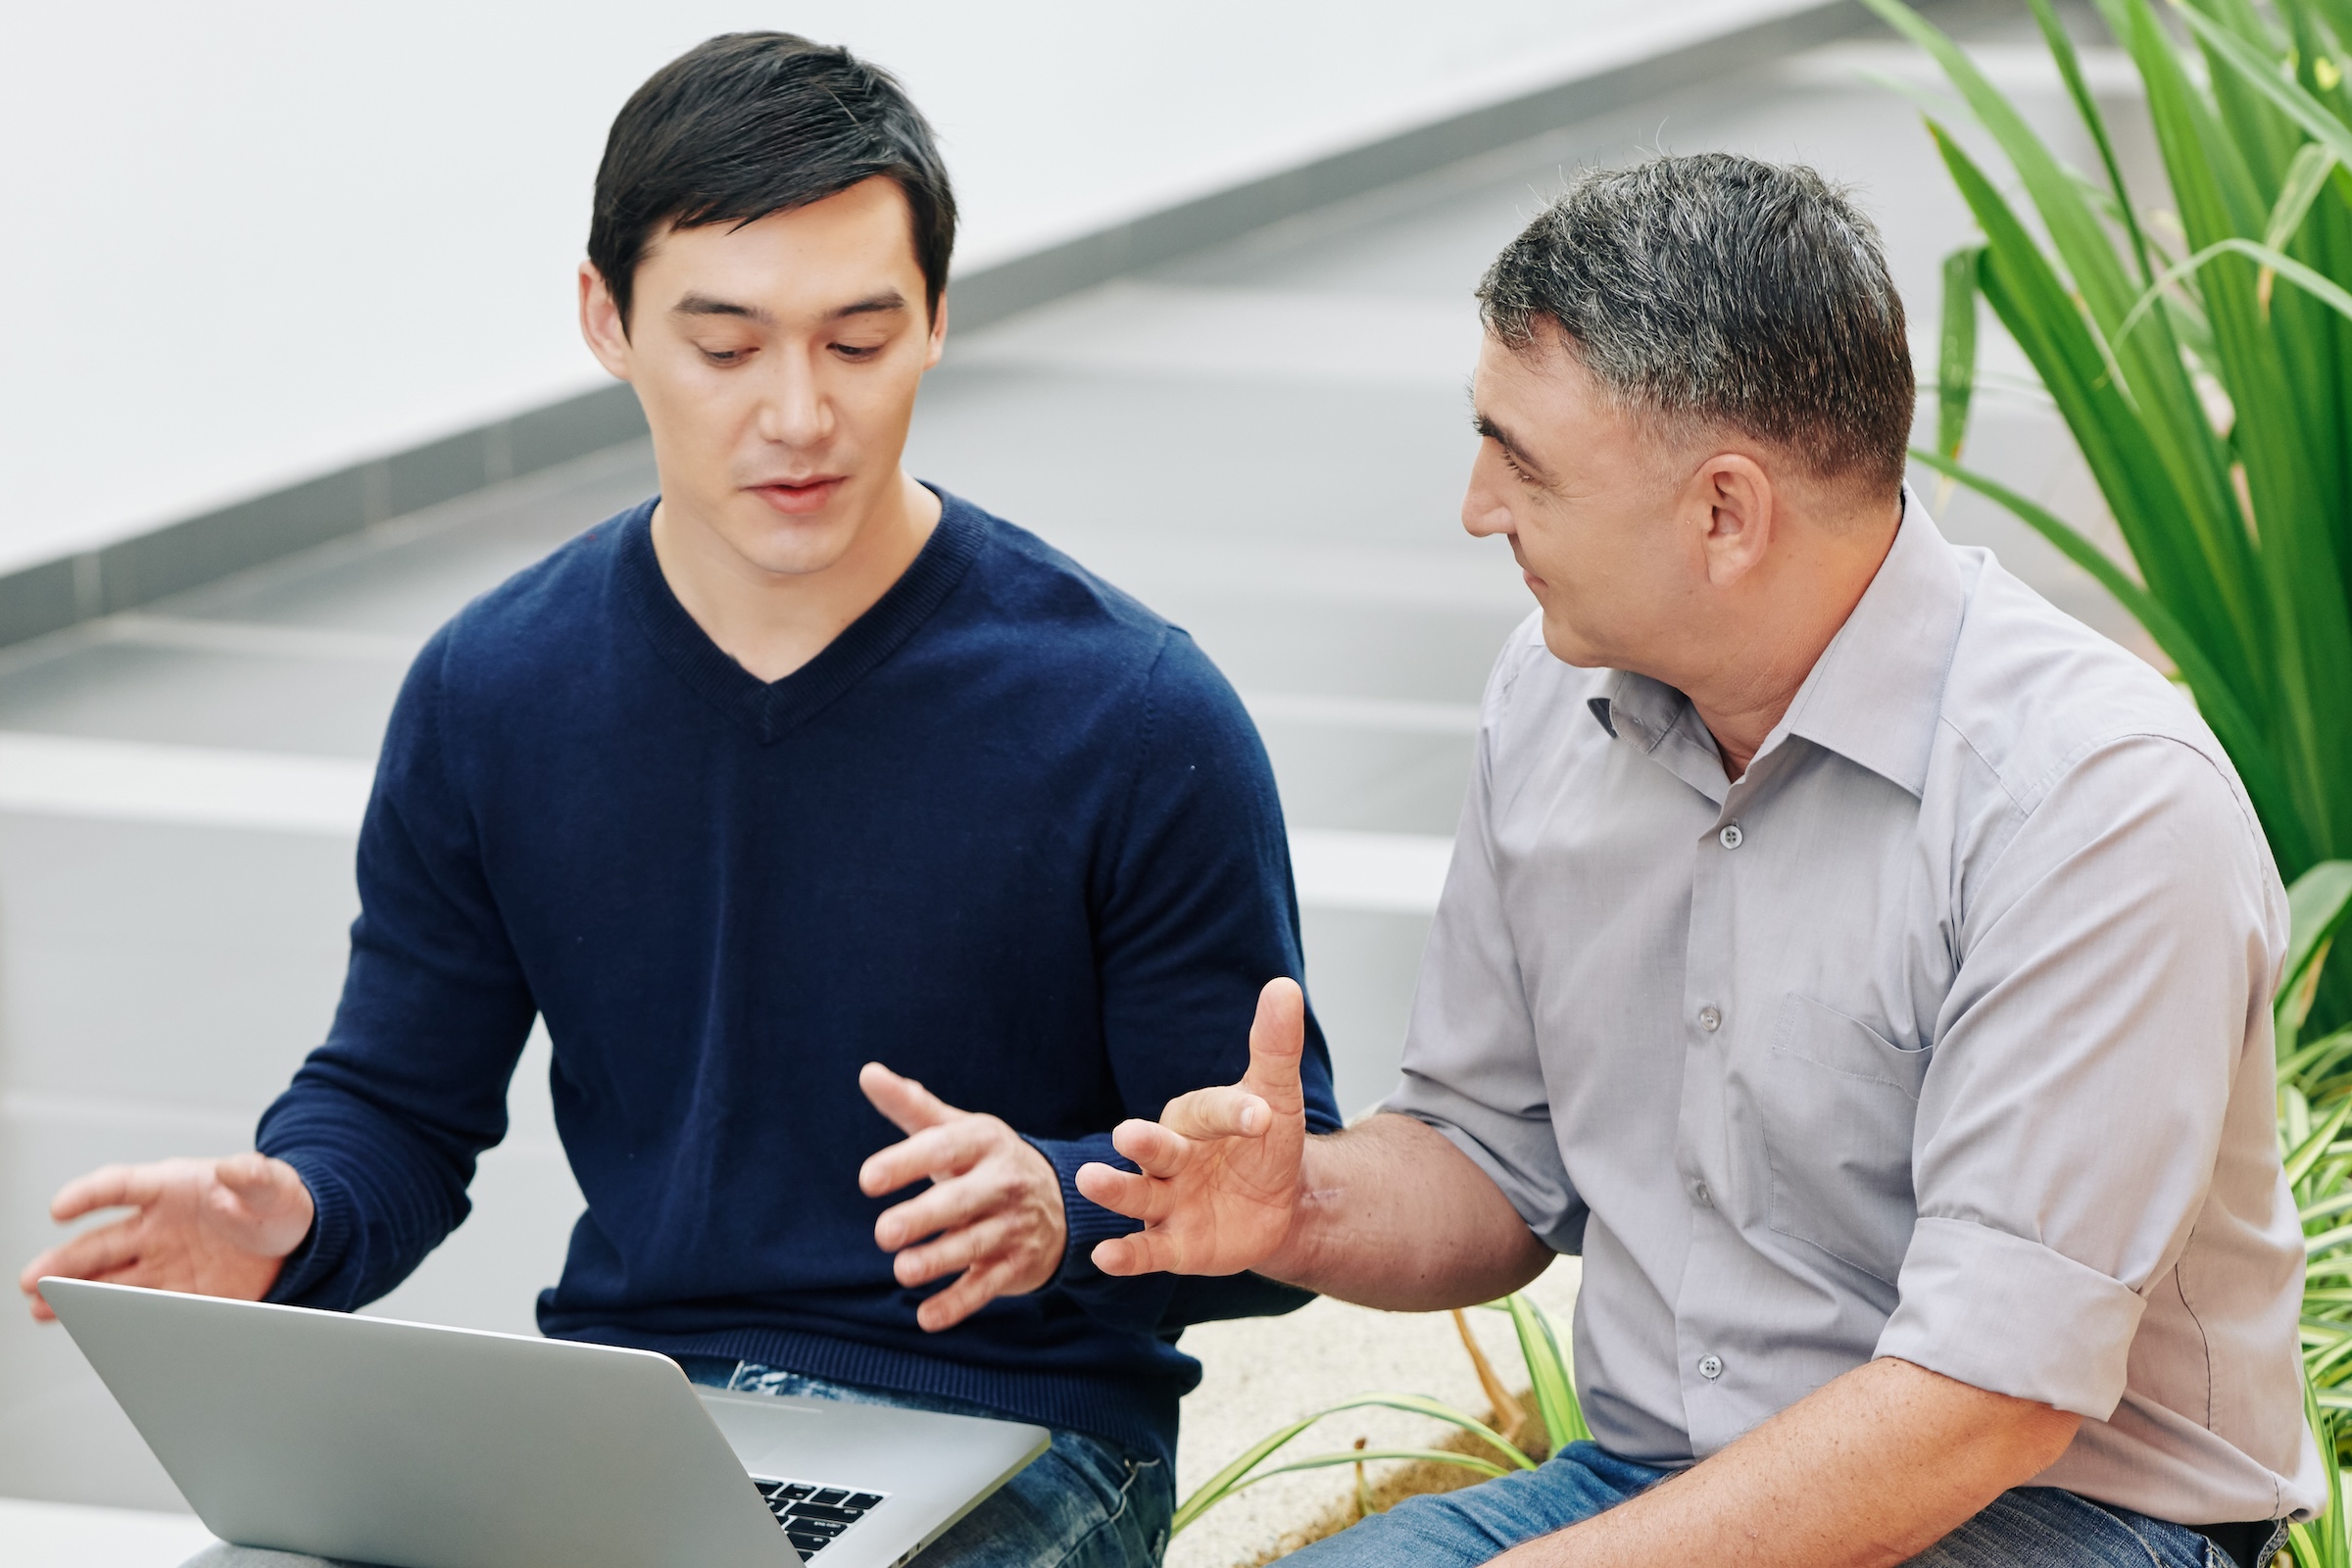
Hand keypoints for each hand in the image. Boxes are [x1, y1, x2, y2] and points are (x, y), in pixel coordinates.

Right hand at [19, 1153, 314, 1321]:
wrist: (298, 1240)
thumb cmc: (276, 1203)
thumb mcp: (273, 1185)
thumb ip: (254, 1176)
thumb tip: (232, 1168)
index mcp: (173, 1189)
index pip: (123, 1186)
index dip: (90, 1195)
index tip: (60, 1207)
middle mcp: (157, 1228)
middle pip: (101, 1243)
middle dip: (64, 1263)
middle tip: (34, 1280)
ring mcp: (163, 1263)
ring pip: (108, 1281)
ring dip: (74, 1295)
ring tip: (42, 1308)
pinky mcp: (179, 1295)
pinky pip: (139, 1309)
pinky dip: (113, 1320)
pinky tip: (90, 1328)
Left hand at [858, 1066, 1066, 1331]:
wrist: (1064, 1203)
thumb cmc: (988, 1163)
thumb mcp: (959, 1130)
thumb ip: (912, 1107)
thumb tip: (868, 1073)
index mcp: (984, 1142)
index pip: (943, 1148)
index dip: (906, 1162)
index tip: (866, 1180)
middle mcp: (1003, 1183)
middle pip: (960, 1201)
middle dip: (924, 1217)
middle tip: (883, 1232)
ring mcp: (1012, 1227)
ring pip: (973, 1246)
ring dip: (939, 1260)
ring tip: (903, 1271)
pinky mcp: (1016, 1266)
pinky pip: (985, 1287)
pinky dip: (958, 1304)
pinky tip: (926, 1317)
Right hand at [1076, 977, 1308, 1277]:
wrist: (1279, 1204)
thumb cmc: (1266, 1142)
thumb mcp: (1278, 1098)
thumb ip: (1274, 1047)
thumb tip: (1284, 986)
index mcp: (1194, 1117)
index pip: (1212, 1111)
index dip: (1236, 1113)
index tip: (1263, 1115)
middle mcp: (1170, 1157)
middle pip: (1153, 1148)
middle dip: (1142, 1142)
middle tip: (1126, 1134)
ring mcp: (1168, 1202)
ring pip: (1136, 1195)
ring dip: (1113, 1189)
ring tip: (1090, 1179)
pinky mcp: (1172, 1245)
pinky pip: (1145, 1251)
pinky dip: (1126, 1255)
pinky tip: (1104, 1257)